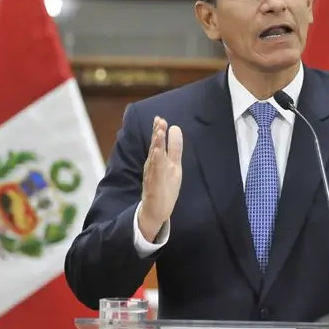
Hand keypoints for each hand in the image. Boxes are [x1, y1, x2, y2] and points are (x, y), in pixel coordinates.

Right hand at [138, 116, 182, 241]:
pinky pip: (155, 173)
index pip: (159, 143)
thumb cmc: (165, 186)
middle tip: (159, 120)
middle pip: (155, 147)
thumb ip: (174, 148)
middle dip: (157, 134)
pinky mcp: (154, 186)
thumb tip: (175, 128)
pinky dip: (156, 162)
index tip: (160, 118)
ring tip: (159, 132)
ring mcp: (153, 176)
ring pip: (154, 158)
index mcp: (160, 160)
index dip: (159, 131)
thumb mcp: (174, 165)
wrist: (156, 210)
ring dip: (156, 145)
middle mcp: (154, 166)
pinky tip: (157, 153)